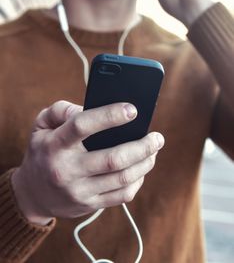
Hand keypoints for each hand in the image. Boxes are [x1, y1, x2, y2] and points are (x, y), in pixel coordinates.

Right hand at [12, 101, 163, 224]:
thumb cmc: (43, 151)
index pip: (82, 126)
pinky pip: (121, 195)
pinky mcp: (90, 204)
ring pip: (122, 178)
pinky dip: (138, 180)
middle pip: (112, 159)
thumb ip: (61, 110)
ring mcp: (79, 191)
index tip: (132, 109)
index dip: (109, 116)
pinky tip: (142, 168)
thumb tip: (90, 106)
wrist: (33, 194)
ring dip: (145, 162)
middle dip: (141, 146)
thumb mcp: (41, 125)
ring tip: (154, 149)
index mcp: (55, 145)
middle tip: (157, 136)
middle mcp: (67, 170)